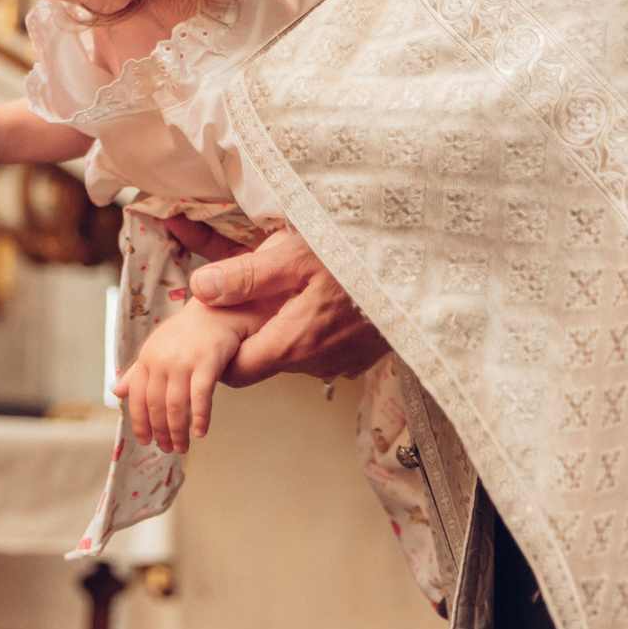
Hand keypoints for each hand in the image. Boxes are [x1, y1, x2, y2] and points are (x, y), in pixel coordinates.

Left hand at [114, 299, 270, 452]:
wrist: (218, 310)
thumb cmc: (187, 333)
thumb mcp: (157, 348)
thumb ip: (137, 372)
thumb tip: (116, 392)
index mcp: (147, 357)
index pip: (136, 397)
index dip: (139, 422)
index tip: (145, 440)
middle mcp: (161, 360)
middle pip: (155, 406)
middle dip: (160, 432)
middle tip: (167, 449)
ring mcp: (183, 361)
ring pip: (175, 407)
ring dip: (178, 432)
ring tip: (182, 447)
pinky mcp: (207, 362)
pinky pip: (200, 398)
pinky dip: (200, 418)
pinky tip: (201, 432)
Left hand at [174, 223, 389, 385]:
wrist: (426, 270)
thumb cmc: (361, 257)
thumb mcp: (297, 255)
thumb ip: (246, 275)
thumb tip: (201, 289)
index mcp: (292, 343)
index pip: (234, 373)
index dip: (220, 350)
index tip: (219, 322)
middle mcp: (316, 363)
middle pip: (263, 362)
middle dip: (252, 334)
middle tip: (251, 297)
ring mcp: (342, 363)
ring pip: (293, 355)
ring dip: (285, 330)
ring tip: (288, 292)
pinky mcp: (361, 357)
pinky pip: (323, 351)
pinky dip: (314, 330)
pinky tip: (321, 301)